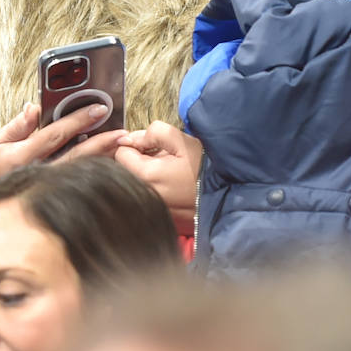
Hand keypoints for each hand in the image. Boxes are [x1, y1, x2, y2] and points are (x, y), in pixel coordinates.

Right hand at [0, 102, 125, 193]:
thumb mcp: (0, 141)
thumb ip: (20, 124)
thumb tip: (35, 106)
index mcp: (24, 155)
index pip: (56, 134)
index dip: (78, 120)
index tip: (98, 108)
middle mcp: (39, 171)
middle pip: (76, 155)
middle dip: (101, 141)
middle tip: (122, 132)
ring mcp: (47, 185)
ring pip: (80, 170)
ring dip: (102, 157)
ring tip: (121, 145)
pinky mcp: (53, 193)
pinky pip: (77, 179)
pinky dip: (94, 169)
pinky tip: (110, 161)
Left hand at [115, 121, 202, 235]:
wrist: (230, 195)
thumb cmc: (205, 166)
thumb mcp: (181, 140)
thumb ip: (153, 132)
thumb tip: (131, 138)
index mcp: (146, 176)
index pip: (120, 154)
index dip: (134, 145)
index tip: (151, 146)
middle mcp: (144, 196)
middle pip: (126, 170)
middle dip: (138, 160)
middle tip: (161, 156)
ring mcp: (152, 209)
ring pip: (137, 184)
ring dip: (147, 174)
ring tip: (168, 172)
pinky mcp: (162, 218)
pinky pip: (148, 198)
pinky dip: (155, 189)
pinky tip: (172, 186)